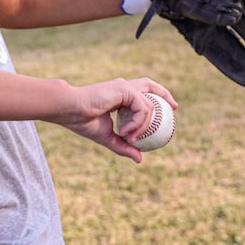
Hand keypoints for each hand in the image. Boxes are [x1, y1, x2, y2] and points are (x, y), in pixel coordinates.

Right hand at [53, 78, 176, 162]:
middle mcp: (123, 87)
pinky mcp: (125, 89)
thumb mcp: (107, 137)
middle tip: (174, 108)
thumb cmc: (84, 121)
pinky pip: (142, 108)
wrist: (70, 110)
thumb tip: (140, 159)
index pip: (141, 93)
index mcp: (119, 95)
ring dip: (143, 125)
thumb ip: (124, 146)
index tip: (166, 111)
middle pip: (150, 85)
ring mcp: (125, 86)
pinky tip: (126, 132)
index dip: (155, 99)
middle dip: (164, 94)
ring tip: (129, 137)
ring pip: (148, 105)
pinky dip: (137, 122)